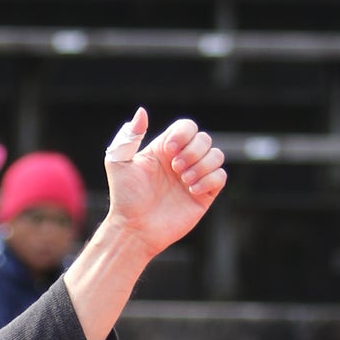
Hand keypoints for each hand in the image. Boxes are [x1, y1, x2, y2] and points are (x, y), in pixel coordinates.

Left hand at [102, 107, 225, 260]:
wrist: (133, 228)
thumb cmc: (124, 198)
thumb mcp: (118, 162)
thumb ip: (129, 136)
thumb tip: (142, 111)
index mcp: (165, 149)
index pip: (187, 127)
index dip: (184, 134)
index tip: (169, 150)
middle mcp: (182, 161)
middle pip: (204, 139)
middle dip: (193, 151)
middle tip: (175, 168)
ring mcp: (194, 178)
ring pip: (216, 155)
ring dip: (202, 165)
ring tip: (184, 180)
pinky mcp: (203, 196)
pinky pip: (221, 177)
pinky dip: (210, 179)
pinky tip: (192, 190)